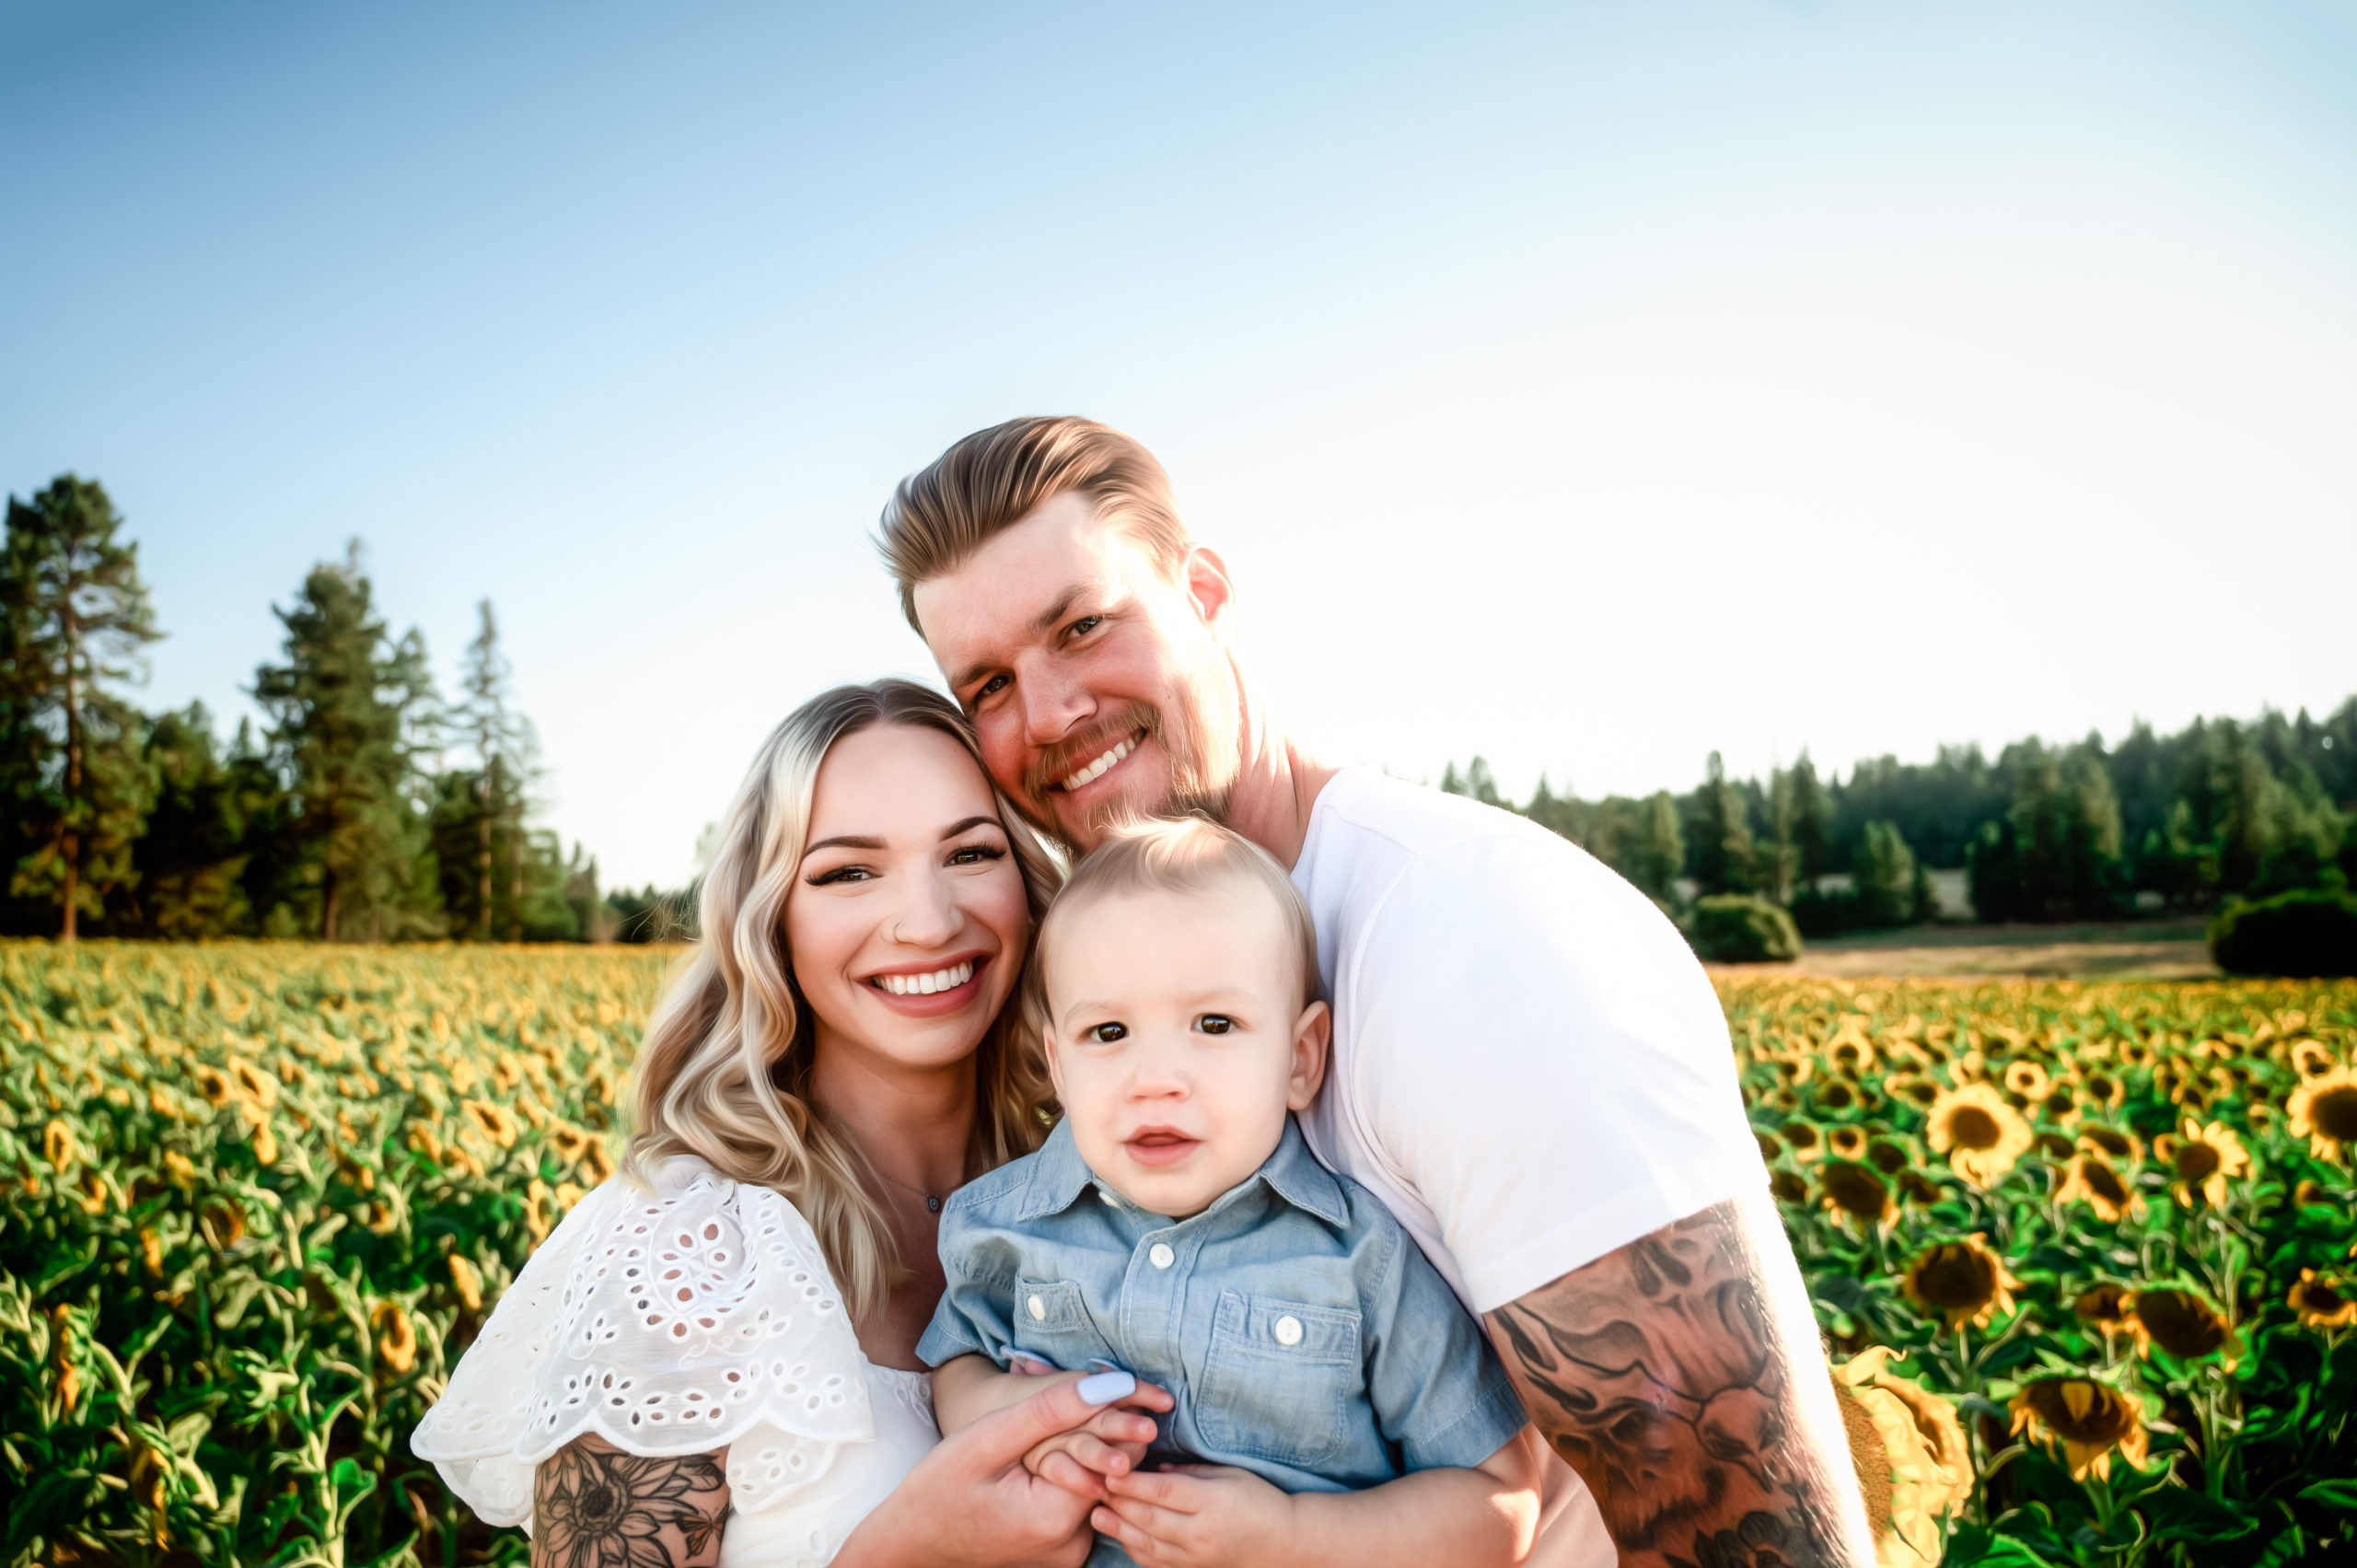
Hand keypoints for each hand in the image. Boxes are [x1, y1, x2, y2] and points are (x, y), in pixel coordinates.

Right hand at [838, 1373, 1170, 1567]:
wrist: (910, 1541)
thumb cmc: (938, 1488)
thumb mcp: (988, 1438)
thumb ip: (1052, 1411)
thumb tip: (1116, 1386)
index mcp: (1057, 1518)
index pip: (1121, 1456)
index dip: (1117, 1418)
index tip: (1110, 1391)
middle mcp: (1073, 1545)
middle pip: (1114, 1473)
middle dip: (1102, 1431)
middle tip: (1084, 1400)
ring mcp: (1068, 1553)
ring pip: (1098, 1485)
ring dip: (1087, 1450)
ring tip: (1056, 1427)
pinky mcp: (1060, 1549)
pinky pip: (1080, 1501)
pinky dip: (1072, 1473)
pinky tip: (1045, 1456)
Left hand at [1092, 1463, 1298, 1567]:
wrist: (1284, 1544)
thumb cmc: (1260, 1500)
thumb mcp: (1229, 1475)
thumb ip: (1190, 1472)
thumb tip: (1153, 1471)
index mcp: (1211, 1502)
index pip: (1162, 1491)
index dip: (1132, 1482)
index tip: (1110, 1470)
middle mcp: (1200, 1532)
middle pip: (1149, 1517)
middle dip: (1118, 1503)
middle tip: (1095, 1488)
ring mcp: (1196, 1556)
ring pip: (1147, 1543)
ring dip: (1119, 1529)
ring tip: (1097, 1515)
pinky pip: (1157, 1562)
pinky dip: (1135, 1549)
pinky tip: (1122, 1536)